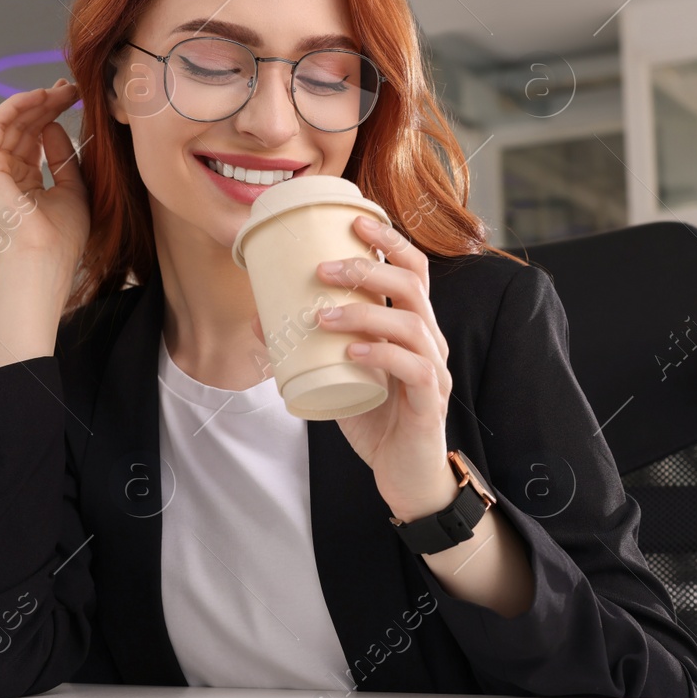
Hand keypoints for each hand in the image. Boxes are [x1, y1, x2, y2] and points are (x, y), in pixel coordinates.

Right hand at [0, 80, 88, 279]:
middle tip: (71, 87)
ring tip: (61, 89)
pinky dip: (16, 106)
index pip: (34, 138)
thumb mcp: (74, 189)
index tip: (75, 98)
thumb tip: (54, 127)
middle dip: (46, 103)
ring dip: (35, 101)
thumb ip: (64, 158)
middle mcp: (4, 174)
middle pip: (23, 127)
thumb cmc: (62, 236)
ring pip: (10, 121)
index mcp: (23, 181)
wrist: (47, 258)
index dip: (53, 114)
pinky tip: (40, 96)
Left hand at [256, 215, 458, 521]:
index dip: (389, 241)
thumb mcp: (339, 375)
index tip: (355, 220)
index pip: (413, 269)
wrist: (406, 476)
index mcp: (413, 326)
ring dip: (365, 312)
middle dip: (369, 268)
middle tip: (324, 268)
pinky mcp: (430, 402)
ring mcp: (434, 370)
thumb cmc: (376, 420)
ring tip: (324, 314)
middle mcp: (429, 341)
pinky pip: (414, 368)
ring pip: (412, 323)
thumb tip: (262, 317)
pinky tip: (352, 351)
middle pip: (414, 284)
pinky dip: (380, 354)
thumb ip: (312, 347)